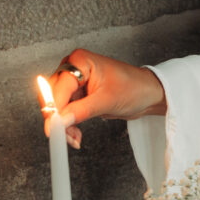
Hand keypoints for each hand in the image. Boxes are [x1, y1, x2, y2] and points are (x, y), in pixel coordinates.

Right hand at [39, 48, 166, 147]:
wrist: (148, 94)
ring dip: (63, 124)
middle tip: (65, 136)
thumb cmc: (134, 87)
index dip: (54, 109)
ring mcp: (75, 82)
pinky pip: (65, 111)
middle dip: (57, 118)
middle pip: (51, 96)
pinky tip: (75, 134)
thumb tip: (60, 121)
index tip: (54, 128)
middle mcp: (74, 68)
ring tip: (74, 138)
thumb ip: (82, 110)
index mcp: (80, 61)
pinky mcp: (79, 95)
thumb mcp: (107, 100)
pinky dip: (68, 124)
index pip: (58, 87)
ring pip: (57, 106)